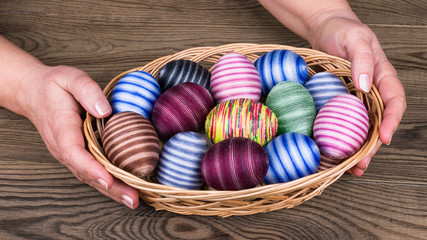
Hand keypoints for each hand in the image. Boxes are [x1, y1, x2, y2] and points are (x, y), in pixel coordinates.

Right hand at [18, 65, 139, 208]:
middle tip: (133, 199)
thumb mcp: (70, 78)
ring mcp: (70, 154)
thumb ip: (87, 91)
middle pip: (87, 174)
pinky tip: (125, 190)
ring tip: (133, 200)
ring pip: (90, 177)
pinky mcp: (77, 155)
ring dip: (112, 191)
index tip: (108, 180)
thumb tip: (105, 110)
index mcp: (62, 130)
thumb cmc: (53, 85)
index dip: (92, 169)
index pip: (76, 154)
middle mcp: (64, 148)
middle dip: (110, 188)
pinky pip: (92, 173)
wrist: (34, 93)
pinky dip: (108, 184)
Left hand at [308, 16, 405, 175]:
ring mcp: (354, 97)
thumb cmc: (343, 30)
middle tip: (362, 163)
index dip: (392, 121)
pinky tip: (333, 151)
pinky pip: (341, 120)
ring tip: (351, 167)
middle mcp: (371, 91)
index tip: (383, 137)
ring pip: (361, 126)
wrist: (324, 28)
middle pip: (378, 122)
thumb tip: (365, 86)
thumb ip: (363, 61)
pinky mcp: (338, 100)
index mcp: (383, 76)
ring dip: (357, 147)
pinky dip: (340, 136)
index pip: (394, 102)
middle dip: (372, 145)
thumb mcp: (356, 40)